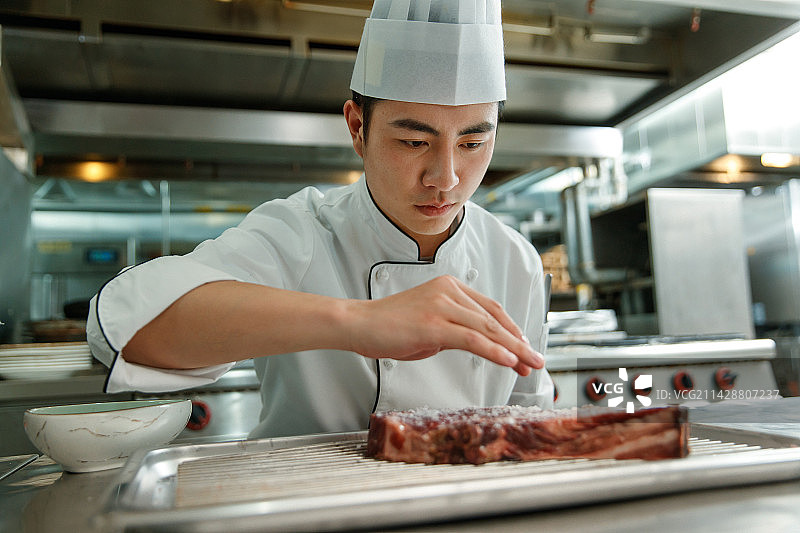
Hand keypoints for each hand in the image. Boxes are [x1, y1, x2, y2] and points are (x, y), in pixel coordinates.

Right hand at [345, 275, 543, 374]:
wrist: (359, 324)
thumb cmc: (389, 326)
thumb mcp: (429, 323)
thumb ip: (454, 329)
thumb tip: (476, 344)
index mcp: (449, 287)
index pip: (490, 308)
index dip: (511, 329)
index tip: (524, 347)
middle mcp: (448, 292)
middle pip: (494, 319)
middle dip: (518, 343)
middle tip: (535, 360)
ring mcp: (441, 306)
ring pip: (487, 328)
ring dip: (513, 349)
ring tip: (528, 364)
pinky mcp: (433, 324)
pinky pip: (472, 338)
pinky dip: (493, 350)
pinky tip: (508, 361)